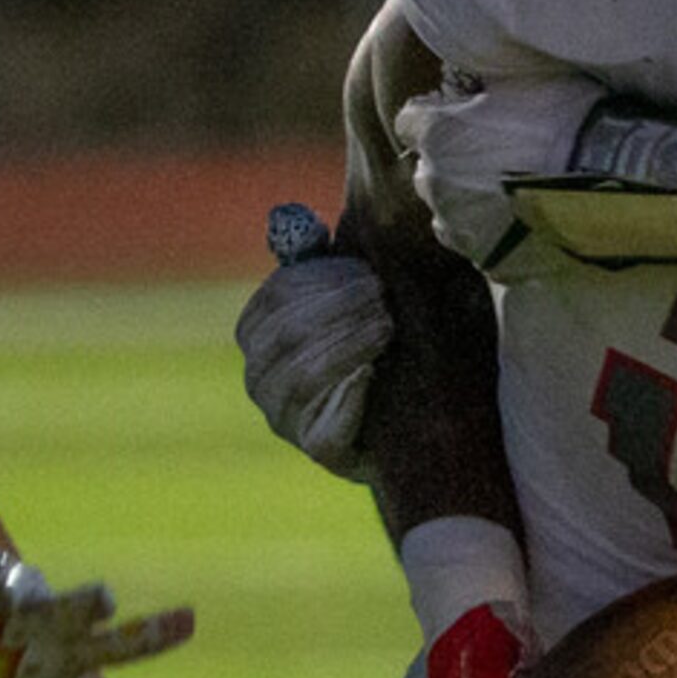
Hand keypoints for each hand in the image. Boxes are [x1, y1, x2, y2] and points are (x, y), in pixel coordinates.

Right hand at [235, 203, 391, 480]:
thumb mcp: (353, 292)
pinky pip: (325, 430)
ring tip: (387, 326)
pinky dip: (348, 398)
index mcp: (259, 335)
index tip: (366, 271)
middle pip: (284, 336)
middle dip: (336, 309)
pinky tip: (374, 372)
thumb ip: (321, 259)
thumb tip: (301, 223)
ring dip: (345, 345)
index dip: (318, 281)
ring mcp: (286, 420)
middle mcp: (260, 380)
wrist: (417, 410)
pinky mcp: (322, 454)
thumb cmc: (380, 336)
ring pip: (300, 379)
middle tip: (383, 294)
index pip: (272, 301)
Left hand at [394, 67, 606, 277]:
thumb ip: (488, 84)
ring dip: (466, 204)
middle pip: (427, 172)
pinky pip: (482, 248)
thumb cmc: (571, 120)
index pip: (410, 121)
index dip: (436, 115)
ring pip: (447, 216)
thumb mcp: (526, 80)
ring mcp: (462, 230)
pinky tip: (525, 225)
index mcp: (438, 135)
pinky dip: (495, 236)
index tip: (459, 113)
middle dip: (449, 163)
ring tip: (506, 196)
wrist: (613, 182)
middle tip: (492, 155)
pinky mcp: (491, 263)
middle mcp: (437, 185)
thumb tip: (481, 80)